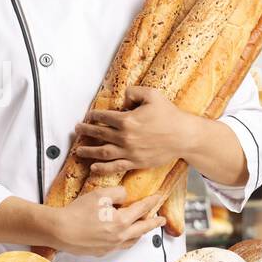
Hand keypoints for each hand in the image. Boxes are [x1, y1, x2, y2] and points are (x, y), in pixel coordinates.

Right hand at [47, 187, 164, 257]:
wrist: (60, 231)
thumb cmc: (78, 212)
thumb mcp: (99, 194)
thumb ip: (117, 192)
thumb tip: (125, 196)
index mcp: (122, 221)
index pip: (142, 209)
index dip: (151, 202)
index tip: (158, 198)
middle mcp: (120, 236)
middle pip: (142, 229)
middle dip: (154, 223)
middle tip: (162, 220)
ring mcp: (111, 246)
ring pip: (132, 240)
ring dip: (140, 233)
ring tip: (143, 229)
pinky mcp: (101, 252)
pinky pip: (119, 246)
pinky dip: (126, 240)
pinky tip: (123, 237)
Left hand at [73, 86, 204, 175]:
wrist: (184, 136)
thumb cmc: (169, 115)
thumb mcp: (153, 95)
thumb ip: (134, 92)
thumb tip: (123, 97)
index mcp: (127, 120)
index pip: (103, 117)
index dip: (93, 115)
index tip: (88, 116)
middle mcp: (125, 137)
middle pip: (99, 134)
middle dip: (85, 131)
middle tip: (77, 130)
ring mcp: (129, 151)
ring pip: (102, 152)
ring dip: (88, 151)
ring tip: (78, 151)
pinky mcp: (136, 162)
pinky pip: (115, 167)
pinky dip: (102, 169)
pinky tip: (93, 168)